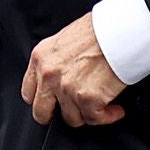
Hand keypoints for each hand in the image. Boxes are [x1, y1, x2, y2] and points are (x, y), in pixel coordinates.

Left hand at [21, 12, 126, 128]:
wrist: (121, 30)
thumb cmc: (100, 30)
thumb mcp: (65, 39)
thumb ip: (57, 60)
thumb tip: (63, 75)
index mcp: (40, 57)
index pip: (28, 92)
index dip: (42, 100)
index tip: (52, 103)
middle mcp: (49, 75)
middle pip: (41, 112)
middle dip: (58, 115)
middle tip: (72, 112)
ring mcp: (67, 89)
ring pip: (72, 118)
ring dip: (87, 113)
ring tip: (101, 105)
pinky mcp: (88, 99)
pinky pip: (94, 119)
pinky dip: (107, 117)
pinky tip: (114, 109)